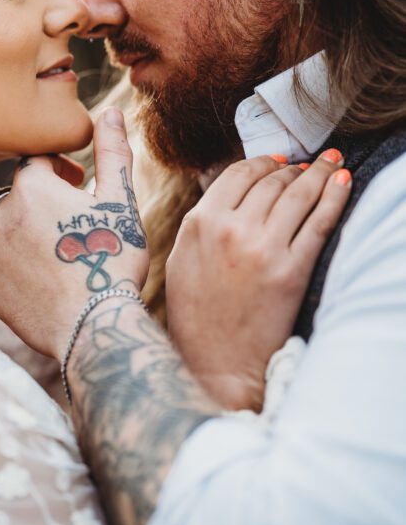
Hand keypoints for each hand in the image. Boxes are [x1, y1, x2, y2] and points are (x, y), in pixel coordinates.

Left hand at [0, 108, 149, 359]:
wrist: (95, 325)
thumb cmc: (113, 257)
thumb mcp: (119, 200)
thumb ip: (111, 151)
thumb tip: (109, 111)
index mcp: (32, 187)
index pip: (37, 162)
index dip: (61, 170)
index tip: (79, 185)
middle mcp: (2, 215)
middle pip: (20, 196)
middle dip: (44, 202)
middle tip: (75, 222)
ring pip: (9, 231)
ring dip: (30, 234)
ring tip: (64, 255)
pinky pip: (3, 268)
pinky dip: (21, 269)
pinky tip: (49, 281)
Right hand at [166, 151, 351, 410]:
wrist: (218, 364)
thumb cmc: (196, 315)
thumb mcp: (182, 259)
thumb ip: (201, 222)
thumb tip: (227, 192)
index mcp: (200, 223)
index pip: (238, 174)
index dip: (262, 161)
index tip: (278, 160)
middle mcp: (231, 229)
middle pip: (270, 181)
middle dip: (292, 168)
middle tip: (305, 165)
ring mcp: (263, 249)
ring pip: (297, 194)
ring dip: (316, 173)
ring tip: (329, 164)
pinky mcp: (292, 271)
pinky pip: (319, 222)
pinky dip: (334, 196)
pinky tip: (342, 181)